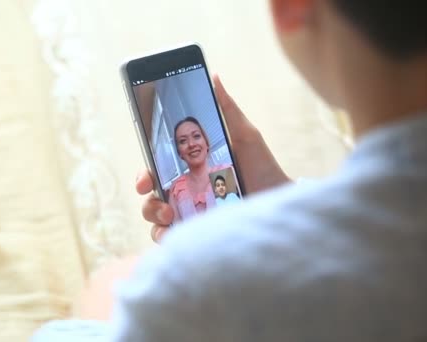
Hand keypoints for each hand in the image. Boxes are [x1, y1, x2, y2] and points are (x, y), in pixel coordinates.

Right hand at [136, 74, 289, 242]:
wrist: (281, 202)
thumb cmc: (263, 168)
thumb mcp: (245, 135)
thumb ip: (226, 109)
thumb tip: (214, 77)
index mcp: (190, 169)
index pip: (157, 171)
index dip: (145, 175)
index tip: (145, 179)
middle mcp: (187, 193)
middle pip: (151, 197)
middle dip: (148, 201)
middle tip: (160, 200)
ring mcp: (192, 215)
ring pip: (156, 220)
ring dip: (154, 218)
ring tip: (171, 216)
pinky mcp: (199, 235)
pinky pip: (172, 240)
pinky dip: (166, 238)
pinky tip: (177, 233)